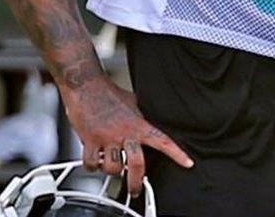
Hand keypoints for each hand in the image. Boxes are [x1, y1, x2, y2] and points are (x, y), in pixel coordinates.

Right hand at [62, 77, 191, 196]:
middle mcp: (124, 132)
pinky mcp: (90, 139)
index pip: (163, 140)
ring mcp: (107, 137)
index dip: (177, 153)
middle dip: (136, 180)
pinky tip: (94, 161)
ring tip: (110, 164)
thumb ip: (140, 119)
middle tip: (135, 189)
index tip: (187, 163)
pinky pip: (91, 163)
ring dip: (111, 170)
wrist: (86, 85)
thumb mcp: (132, 104)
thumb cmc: (108, 93)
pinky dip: (91, 166)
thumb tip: (146, 126)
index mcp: (138, 124)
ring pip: (112, 167)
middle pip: (136, 163)